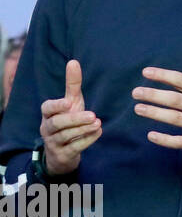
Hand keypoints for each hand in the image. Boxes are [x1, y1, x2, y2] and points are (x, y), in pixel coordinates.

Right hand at [39, 60, 100, 176]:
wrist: (62, 153)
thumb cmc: (67, 122)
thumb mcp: (70, 103)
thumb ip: (72, 85)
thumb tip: (73, 61)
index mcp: (48, 114)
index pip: (47, 108)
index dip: (56, 105)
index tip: (68, 102)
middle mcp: (47, 128)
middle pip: (57, 123)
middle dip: (75, 119)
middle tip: (93, 115)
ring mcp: (53, 143)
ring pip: (65, 136)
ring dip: (83, 130)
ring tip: (98, 123)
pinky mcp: (62, 155)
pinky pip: (74, 148)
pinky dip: (87, 141)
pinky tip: (99, 132)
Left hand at [133, 45, 181, 161]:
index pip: (181, 80)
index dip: (163, 75)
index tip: (146, 72)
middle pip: (174, 99)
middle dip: (153, 95)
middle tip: (136, 92)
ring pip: (174, 118)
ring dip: (155, 113)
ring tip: (138, 108)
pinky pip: (178, 141)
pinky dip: (164, 139)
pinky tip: (151, 135)